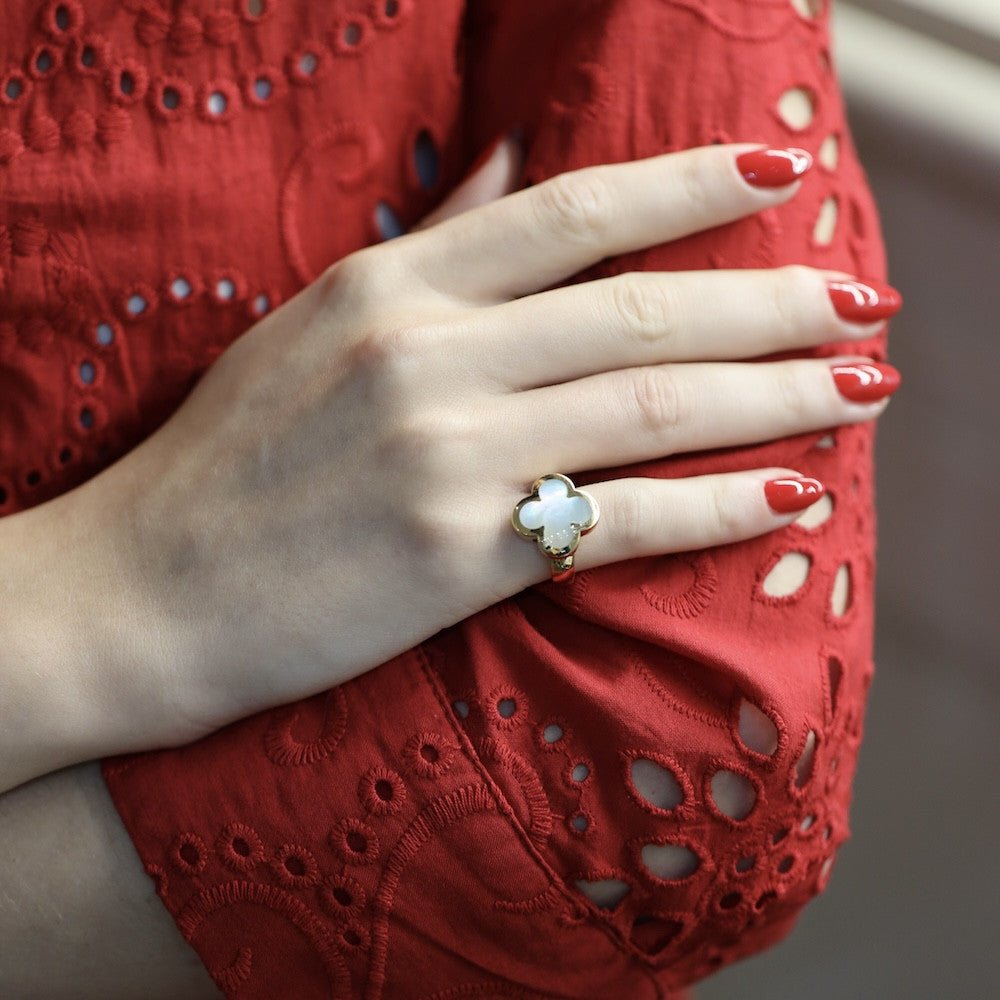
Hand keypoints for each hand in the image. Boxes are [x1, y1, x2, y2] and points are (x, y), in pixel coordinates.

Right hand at [91, 138, 899, 740]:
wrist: (148, 588)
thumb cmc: (233, 457)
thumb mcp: (318, 321)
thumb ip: (435, 242)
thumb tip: (515, 155)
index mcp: (392, 286)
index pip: (572, 213)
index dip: (687, 188)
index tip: (776, 178)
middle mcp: (427, 357)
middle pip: (641, 313)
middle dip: (771, 306)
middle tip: (863, 304)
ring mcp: (446, 457)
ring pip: (651, 409)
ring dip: (775, 398)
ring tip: (859, 389)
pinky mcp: (458, 556)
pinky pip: (621, 520)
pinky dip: (716, 508)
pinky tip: (789, 498)